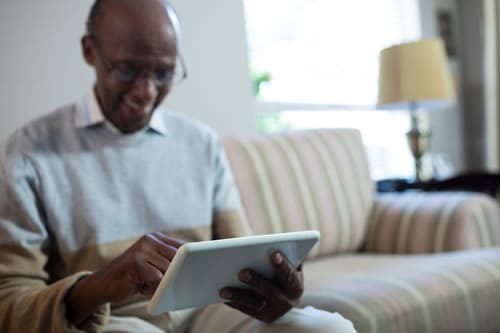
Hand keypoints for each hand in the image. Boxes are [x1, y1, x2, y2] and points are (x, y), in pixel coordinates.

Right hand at [66, 232, 183, 325]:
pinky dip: (151, 287)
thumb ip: (169, 263)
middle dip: (176, 273)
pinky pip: (157, 278)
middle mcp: (149, 240)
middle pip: (177, 258)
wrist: (102, 285)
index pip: (182, 246)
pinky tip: (139, 285)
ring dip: (161, 282)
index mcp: (155, 238)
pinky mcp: (137, 262)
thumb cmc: (133, 278)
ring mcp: (142, 249)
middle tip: (166, 281)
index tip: (201, 266)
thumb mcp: (153, 266)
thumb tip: (192, 267)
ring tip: (144, 282)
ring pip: (168, 269)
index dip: (191, 258)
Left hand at [219, 251, 303, 322]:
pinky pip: (244, 309)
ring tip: (223, 290)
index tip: (274, 254)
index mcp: (295, 286)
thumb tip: (263, 244)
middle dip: (256, 281)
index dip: (283, 265)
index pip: (290, 275)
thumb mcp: (288, 264)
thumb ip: (281, 255)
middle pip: (270, 291)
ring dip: (238, 296)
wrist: (285, 297)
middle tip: (241, 272)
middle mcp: (287, 301)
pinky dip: (232, 302)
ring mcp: (273, 310)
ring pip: (254, 303)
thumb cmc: (282, 272)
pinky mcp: (260, 316)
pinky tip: (220, 295)